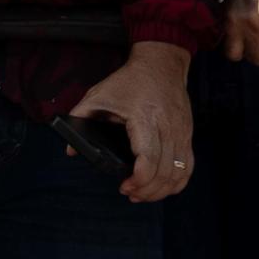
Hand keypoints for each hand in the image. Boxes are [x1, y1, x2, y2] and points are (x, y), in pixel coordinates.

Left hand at [69, 41, 192, 202]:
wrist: (161, 65)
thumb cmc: (128, 81)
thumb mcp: (97, 96)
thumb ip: (79, 119)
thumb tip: (70, 150)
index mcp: (145, 118)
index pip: (148, 159)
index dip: (139, 180)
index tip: (124, 186)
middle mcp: (168, 128)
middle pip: (165, 171)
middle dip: (147, 190)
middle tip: (129, 194)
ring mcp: (181, 132)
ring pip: (180, 172)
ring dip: (162, 190)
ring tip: (142, 194)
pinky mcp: (187, 135)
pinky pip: (189, 165)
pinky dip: (178, 181)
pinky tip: (163, 187)